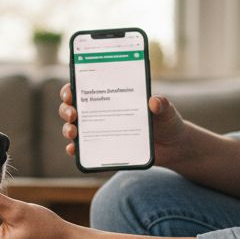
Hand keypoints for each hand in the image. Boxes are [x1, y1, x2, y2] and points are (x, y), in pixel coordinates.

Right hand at [58, 84, 189, 167]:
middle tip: (72, 113)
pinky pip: (85, 150)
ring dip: (68, 129)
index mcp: (113, 96)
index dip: (72, 88)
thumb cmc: (167, 122)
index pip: (85, 88)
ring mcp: (102, 131)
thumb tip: (154, 101)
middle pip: (74, 108)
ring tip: (73, 132)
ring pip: (75, 128)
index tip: (70, 91)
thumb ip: (162, 105)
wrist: (173, 147)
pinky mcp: (104, 148)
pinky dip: (76, 150)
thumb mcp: (166, 111)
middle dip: (66, 109)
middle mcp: (102, 113)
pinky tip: (74, 150)